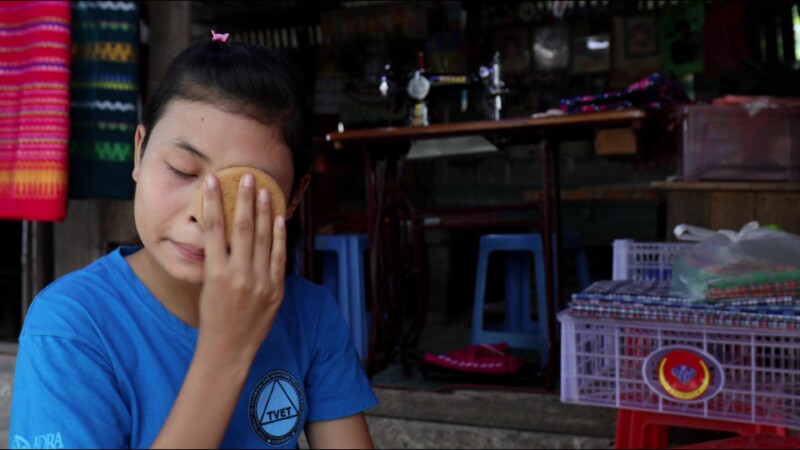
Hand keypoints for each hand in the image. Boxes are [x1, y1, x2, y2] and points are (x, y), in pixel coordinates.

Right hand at [197, 173, 285, 361]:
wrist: (228, 349)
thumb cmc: (213, 317)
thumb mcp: (207, 286)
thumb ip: (217, 260)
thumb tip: (224, 230)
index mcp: (215, 272)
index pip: (214, 228)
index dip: (214, 201)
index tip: (213, 180)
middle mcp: (238, 275)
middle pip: (242, 227)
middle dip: (244, 199)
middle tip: (246, 176)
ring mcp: (260, 282)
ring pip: (262, 238)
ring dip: (263, 211)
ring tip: (264, 190)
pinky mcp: (276, 289)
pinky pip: (278, 256)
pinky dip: (279, 236)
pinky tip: (278, 218)